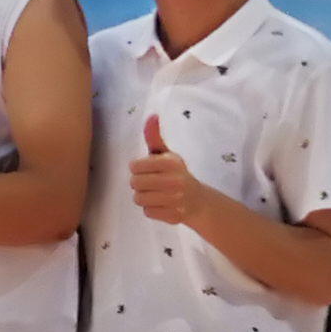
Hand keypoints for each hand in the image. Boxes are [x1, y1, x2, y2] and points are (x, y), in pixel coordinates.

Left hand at [127, 114, 210, 229]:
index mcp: (171, 162)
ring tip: (156, 193)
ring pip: (138, 199)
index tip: (149, 169)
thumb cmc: (175, 173)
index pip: (134, 166)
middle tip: (152, 182)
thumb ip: (154, 136)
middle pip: (134, 183)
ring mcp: (175, 200)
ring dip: (144, 197)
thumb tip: (152, 115)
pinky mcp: (173, 215)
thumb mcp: (165, 153)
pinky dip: (151, 209)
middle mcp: (174, 180)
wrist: (196, 199)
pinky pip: (147, 212)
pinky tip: (162, 204)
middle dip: (139, 183)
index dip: (138, 168)